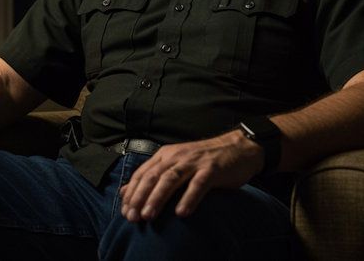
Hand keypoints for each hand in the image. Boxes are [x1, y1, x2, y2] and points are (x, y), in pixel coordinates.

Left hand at [118, 130, 262, 220]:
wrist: (239, 147)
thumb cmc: (205, 160)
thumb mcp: (176, 164)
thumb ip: (152, 176)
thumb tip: (124, 191)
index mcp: (165, 155)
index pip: (142, 174)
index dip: (132, 193)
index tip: (125, 211)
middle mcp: (176, 156)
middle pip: (153, 177)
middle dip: (140, 197)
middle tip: (132, 217)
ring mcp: (194, 162)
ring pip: (171, 179)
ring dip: (157, 198)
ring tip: (149, 215)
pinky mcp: (211, 170)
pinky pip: (198, 185)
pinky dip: (188, 199)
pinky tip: (181, 213)